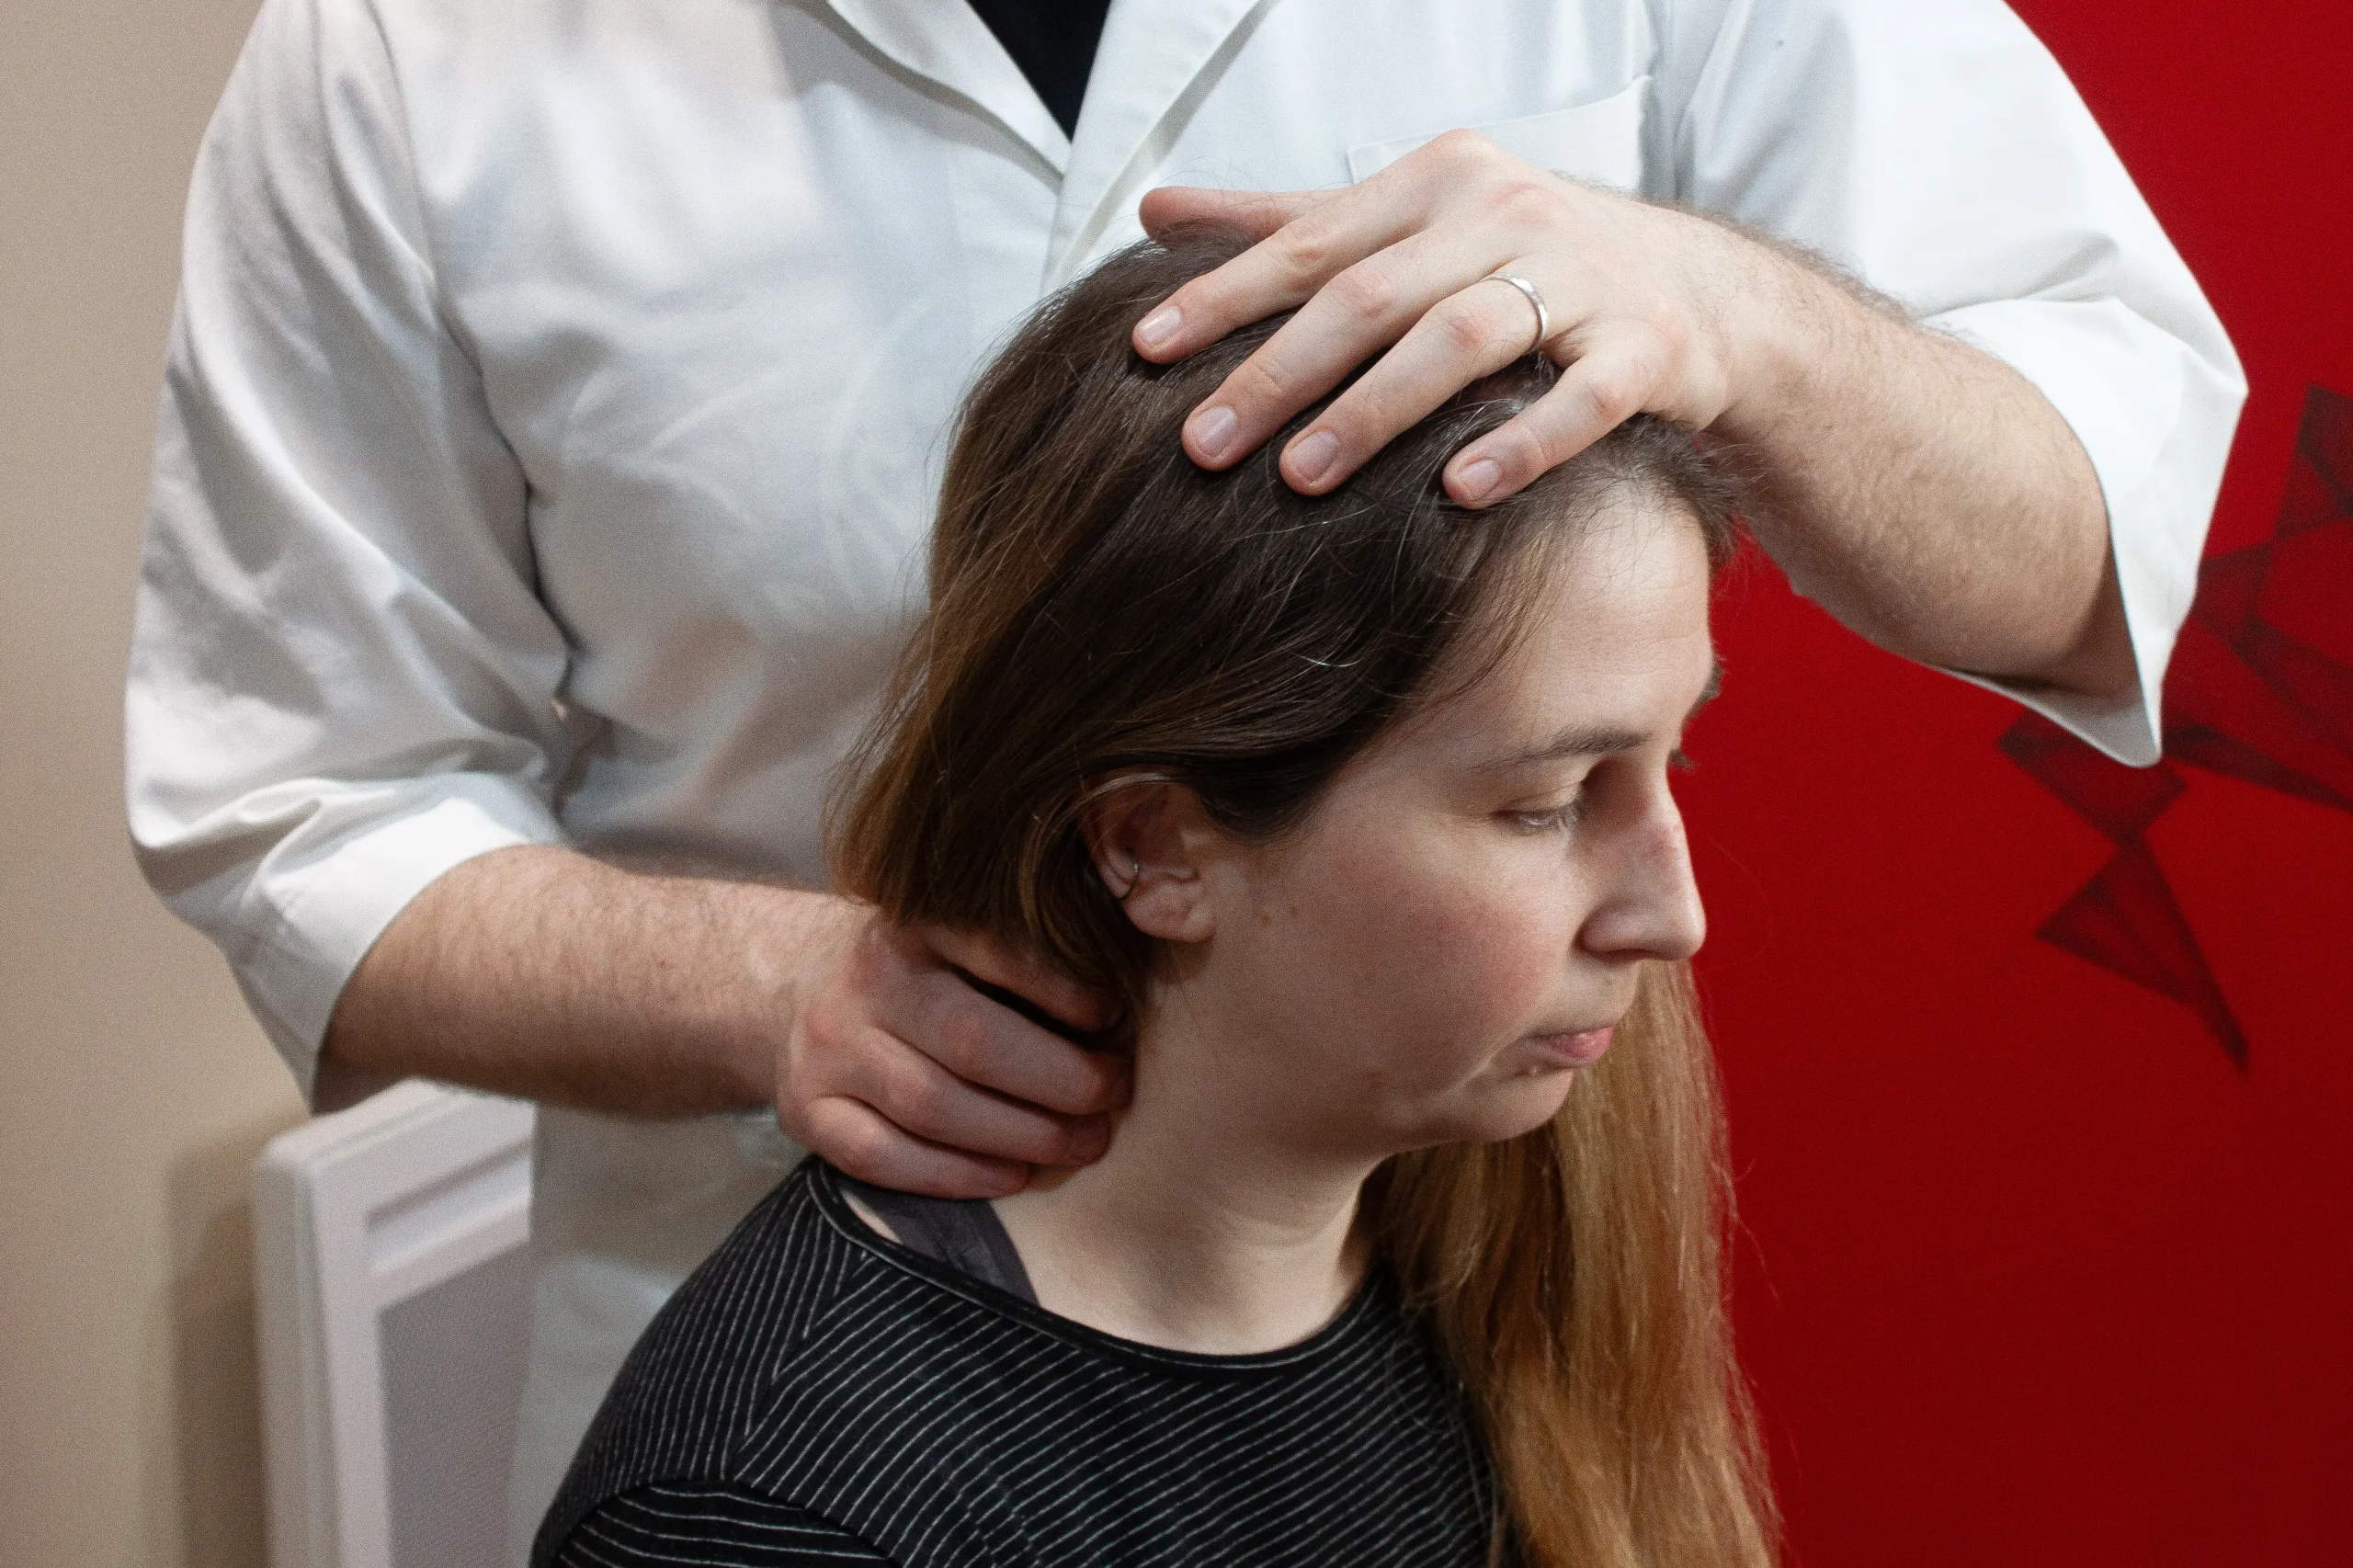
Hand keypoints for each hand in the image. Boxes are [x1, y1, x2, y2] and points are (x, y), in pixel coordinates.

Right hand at [776, 903, 1126, 1197]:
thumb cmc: (917, 970)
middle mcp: (868, 981)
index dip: (1064, 992)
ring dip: (1023, 1136)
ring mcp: (829, 1048)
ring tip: (1083, 1143)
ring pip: (932, 1106)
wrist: (791, 984)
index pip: (996, 951)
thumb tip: (1121, 1017)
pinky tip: (1013, 1176)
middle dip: (1060, 1081)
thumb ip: (1023, 960)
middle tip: (1113, 1097)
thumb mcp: (957, 937)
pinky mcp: (808, 1110)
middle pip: (972, 1041)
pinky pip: (883, 1158)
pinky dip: (957, 1175)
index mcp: (917, 923)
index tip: (1113, 1019)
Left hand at [1130, 131, 1778, 505]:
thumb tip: (1155, 210)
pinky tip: (1459, 491)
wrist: (1699, 295)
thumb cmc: (1524, 264)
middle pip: (1374, 295)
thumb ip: (1286, 225)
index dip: (1226, 297)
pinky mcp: (1649, 348)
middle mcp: (1508, 213)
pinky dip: (1521, 442)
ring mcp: (1585, 278)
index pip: (1311, 243)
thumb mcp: (1408, 229)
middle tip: (1204, 445)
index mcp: (1438, 181)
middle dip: (1281, 373)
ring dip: (1377, 410)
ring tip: (1303, 478)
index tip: (1147, 350)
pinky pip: (1582, 398)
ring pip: (1465, 339)